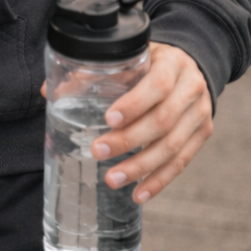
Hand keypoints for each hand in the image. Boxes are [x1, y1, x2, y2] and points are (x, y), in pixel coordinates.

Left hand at [91, 42, 212, 203]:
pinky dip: (159, 180)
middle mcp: (191, 89)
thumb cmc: (153, 62)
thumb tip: (48, 91)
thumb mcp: (132, 57)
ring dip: (141, 167)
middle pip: (163, 120)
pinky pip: (182, 161)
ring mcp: (200, 113)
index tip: (108, 119)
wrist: (193, 64)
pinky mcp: (202, 134)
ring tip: (113, 179)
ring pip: (172, 146)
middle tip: (98, 151)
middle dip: (129, 140)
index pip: (158, 85)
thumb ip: (95, 72)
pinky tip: (140, 193)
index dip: (134, 104)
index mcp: (174, 64)